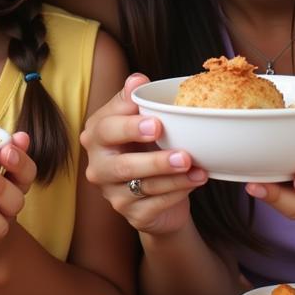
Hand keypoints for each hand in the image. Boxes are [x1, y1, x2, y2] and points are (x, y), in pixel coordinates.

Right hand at [80, 74, 206, 235]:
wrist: (153, 190)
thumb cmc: (144, 146)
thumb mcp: (139, 121)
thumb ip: (134, 101)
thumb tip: (137, 80)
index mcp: (96, 136)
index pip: (106, 128)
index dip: (129, 127)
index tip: (156, 123)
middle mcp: (98, 166)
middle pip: (121, 165)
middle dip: (153, 161)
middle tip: (183, 155)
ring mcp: (112, 193)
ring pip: (143, 187)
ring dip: (174, 179)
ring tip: (198, 169)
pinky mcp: (131, 215)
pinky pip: (155, 205)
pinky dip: (178, 194)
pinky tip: (195, 182)